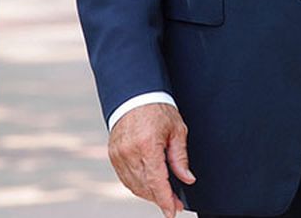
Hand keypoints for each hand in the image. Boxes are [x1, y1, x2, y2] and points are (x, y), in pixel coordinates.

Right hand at [108, 103, 194, 217]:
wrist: (134, 95)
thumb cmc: (158, 110)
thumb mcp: (177, 130)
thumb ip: (180, 158)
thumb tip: (187, 179)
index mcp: (147, 145)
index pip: (157, 181)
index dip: (165, 200)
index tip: (173, 212)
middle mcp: (130, 152)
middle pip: (145, 187)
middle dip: (160, 198)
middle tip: (175, 203)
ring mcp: (118, 155)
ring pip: (134, 185)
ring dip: (149, 194)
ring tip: (164, 195)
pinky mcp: (113, 155)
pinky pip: (125, 178)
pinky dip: (138, 185)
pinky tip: (149, 186)